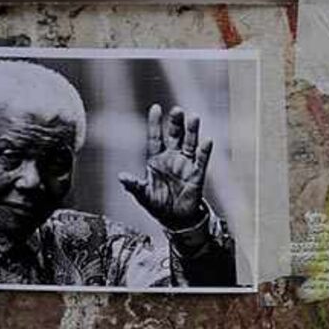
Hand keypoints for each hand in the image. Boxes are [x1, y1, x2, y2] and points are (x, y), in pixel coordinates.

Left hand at [119, 104, 213, 230]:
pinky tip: (207, 140)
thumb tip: (121, 176)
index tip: (155, 108)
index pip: (155, 137)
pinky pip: (201, 161)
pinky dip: (204, 151)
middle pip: (174, 136)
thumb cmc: (158, 205)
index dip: (155, 123)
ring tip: (194, 118)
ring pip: (189, 143)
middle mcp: (172, 158)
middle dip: (176, 123)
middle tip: (177, 110)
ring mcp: (185, 165)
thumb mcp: (143, 195)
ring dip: (192, 131)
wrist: (175, 220)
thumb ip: (133, 185)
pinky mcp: (196, 175)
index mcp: (156, 159)